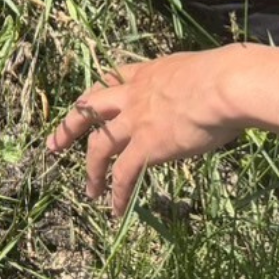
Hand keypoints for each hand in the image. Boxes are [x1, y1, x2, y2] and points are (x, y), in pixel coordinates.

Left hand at [46, 48, 247, 215]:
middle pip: (89, 109)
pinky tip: (115, 208)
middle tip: (55, 144)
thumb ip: (190, 83)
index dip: (99, 93)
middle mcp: (133, 95)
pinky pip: (123, 174)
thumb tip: (206, 93)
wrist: (221, 87)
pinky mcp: (146, 146)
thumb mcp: (198, 71)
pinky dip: (117, 193)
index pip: (112, 79)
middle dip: (69, 127)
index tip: (89, 102)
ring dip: (92, 169)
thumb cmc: (223, 77)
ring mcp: (135, 121)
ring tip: (89, 191)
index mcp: (146, 74)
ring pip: (99, 145)